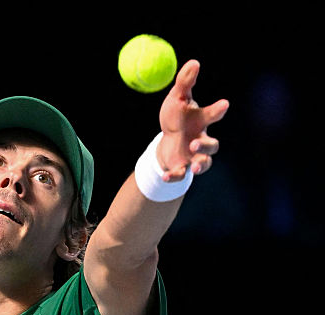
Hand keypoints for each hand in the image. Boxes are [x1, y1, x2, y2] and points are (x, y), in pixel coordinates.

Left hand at [156, 59, 229, 179]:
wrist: (168, 140)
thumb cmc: (176, 116)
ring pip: (203, 163)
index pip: (213, 114)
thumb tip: (194, 62)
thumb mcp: (177, 98)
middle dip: (205, 145)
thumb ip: (185, 82)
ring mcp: (193, 156)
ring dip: (200, 164)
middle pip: (212, 145)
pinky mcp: (182, 168)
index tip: (224, 104)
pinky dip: (175, 176)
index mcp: (202, 120)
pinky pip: (181, 174)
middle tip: (195, 143)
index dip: (218, 110)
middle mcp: (201, 139)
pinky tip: (166, 176)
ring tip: (194, 166)